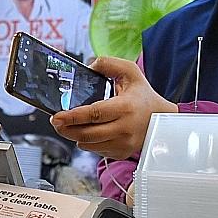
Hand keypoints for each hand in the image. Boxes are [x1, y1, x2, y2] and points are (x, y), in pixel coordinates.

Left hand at [50, 56, 176, 160]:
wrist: (161, 119)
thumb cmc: (143, 96)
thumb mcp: (130, 72)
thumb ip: (109, 64)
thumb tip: (89, 65)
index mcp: (125, 108)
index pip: (94, 114)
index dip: (72, 117)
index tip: (57, 116)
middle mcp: (124, 129)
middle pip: (86, 134)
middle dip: (66, 129)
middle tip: (56, 122)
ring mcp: (123, 144)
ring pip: (88, 145)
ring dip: (75, 135)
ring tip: (71, 125)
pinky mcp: (121, 153)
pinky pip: (96, 150)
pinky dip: (88, 142)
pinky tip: (89, 131)